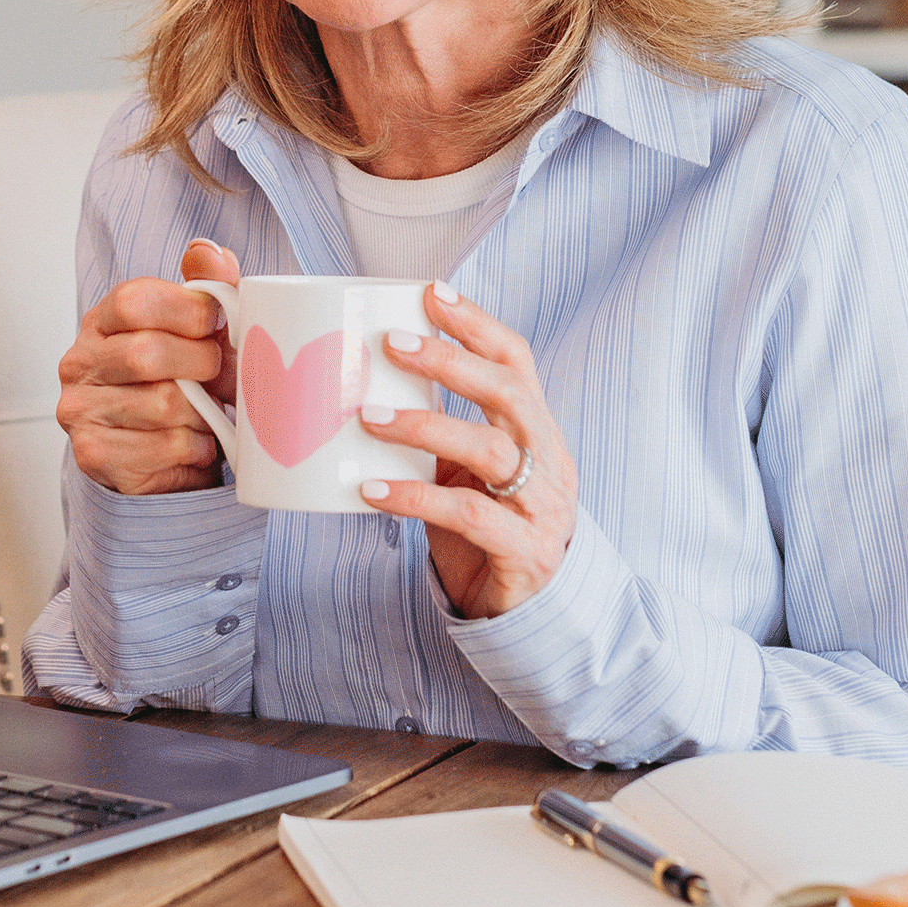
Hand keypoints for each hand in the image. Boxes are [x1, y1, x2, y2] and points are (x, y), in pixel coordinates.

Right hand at [56, 239, 239, 495]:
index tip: (216, 324)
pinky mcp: (94, 455)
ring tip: (207, 415)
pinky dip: (195, 449)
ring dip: (203, 413)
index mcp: (102, 321)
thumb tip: (208, 251)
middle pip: (146, 354)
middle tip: (220, 377)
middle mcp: (79, 362)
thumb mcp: (203, 329)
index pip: (133, 301)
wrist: (170, 457)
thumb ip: (209, 285)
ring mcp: (80, 411)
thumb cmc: (187, 383)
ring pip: (163, 405)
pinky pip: (164, 448)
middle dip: (202, 366)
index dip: (187, 311)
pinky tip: (194, 444)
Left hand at [356, 282, 578, 617]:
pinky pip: (466, 515)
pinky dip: (414, 499)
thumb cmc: (488, 531)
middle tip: (391, 343)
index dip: (477, 323)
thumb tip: (360, 385)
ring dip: (424, 426)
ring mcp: (540, 506)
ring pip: (488, 451)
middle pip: (509, 393)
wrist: (531, 614)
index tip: (431, 292)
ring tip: (368, 416)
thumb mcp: (468, 473)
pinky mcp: (522, 551)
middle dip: (450, 361)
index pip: (517, 361)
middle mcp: (547, 460)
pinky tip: (370, 491)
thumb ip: (438, 432)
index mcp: (535, 431)